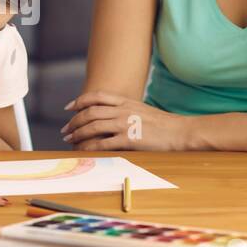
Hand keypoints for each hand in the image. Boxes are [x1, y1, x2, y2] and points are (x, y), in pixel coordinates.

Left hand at [61, 91, 196, 150]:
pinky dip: (88, 146)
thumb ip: (127, 112)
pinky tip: (82, 150)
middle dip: (74, 121)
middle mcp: (123, 110)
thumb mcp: (143, 111)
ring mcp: (125, 124)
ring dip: (78, 134)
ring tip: (70, 140)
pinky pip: (102, 143)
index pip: (97, 96)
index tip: (69, 107)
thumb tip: (111, 118)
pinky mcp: (128, 140)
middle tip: (65, 130)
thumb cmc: (165, 125)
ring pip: (92, 127)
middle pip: (90, 112)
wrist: (181, 132)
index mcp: (126, 101)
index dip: (79, 101)